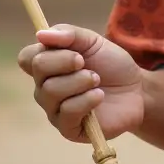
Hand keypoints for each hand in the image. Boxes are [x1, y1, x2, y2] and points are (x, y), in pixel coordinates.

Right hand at [17, 23, 144, 141]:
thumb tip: (40, 34)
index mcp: (48, 66)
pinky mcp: (68, 128)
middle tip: (84, 62)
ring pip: (52, 90)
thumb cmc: (111, 64)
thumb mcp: (93, 41)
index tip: (67, 45)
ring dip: (80, 80)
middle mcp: (45, 88)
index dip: (43, 49)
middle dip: (65, 60)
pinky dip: (87, 99)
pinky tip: (99, 96)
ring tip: (97, 80)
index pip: (27, 57)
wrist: (136, 89)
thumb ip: (69, 34)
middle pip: (38, 69)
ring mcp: (54, 110)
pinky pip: (67, 112)